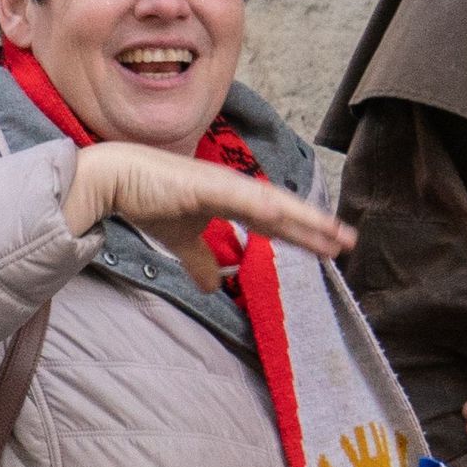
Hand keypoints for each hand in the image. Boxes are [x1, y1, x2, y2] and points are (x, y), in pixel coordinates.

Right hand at [61, 141, 356, 260]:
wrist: (116, 179)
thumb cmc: (147, 200)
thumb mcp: (180, 240)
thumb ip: (199, 261)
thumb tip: (210, 288)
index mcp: (232, 201)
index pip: (276, 221)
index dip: (303, 234)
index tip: (331, 248)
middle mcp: (235, 189)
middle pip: (284, 213)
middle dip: (317, 227)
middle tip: (349, 242)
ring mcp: (223, 184)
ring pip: (271, 204)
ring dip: (302, 217)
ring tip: (331, 233)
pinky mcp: (204, 184)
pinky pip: (237, 197)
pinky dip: (260, 206)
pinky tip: (280, 216)